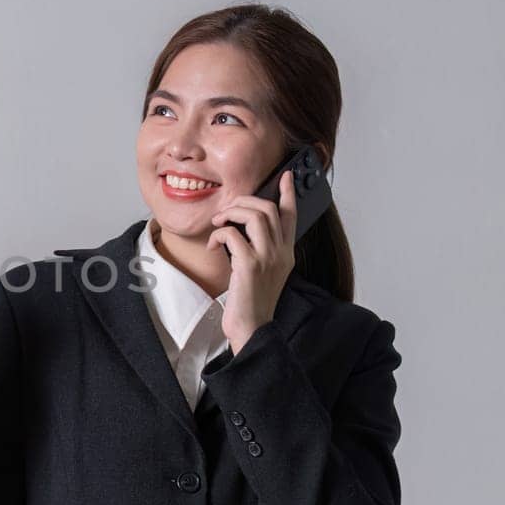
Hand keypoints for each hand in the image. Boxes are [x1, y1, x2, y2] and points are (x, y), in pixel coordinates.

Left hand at [205, 168, 297, 353]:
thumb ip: (260, 251)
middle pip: (269, 208)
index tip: (285, 176)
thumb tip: (241, 230)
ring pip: (255, 215)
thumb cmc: (252, 302)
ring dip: (231, 213)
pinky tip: (212, 246)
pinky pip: (232, 234)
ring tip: (218, 223)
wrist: (252, 328)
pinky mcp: (250, 265)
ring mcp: (268, 258)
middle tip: (227, 210)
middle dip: (244, 201)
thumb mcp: (263, 272)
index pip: (292, 216)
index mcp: (286, 253)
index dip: (288, 193)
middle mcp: (281, 252)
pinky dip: (218, 234)